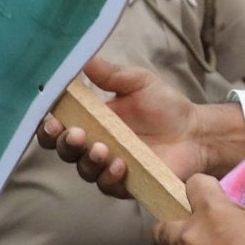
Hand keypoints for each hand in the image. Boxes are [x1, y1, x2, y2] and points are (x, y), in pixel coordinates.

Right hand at [36, 56, 215, 195]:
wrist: (196, 131)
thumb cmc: (164, 105)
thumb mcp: (138, 82)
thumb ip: (110, 73)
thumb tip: (83, 57)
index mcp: (90, 119)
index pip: (58, 126)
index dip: (49, 126)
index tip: (51, 119)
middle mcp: (94, 144)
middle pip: (65, 150)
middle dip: (64, 144)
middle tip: (75, 134)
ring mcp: (109, 166)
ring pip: (85, 170)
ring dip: (88, 160)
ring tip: (101, 148)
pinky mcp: (126, 184)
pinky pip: (109, 186)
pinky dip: (110, 177)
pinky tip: (120, 164)